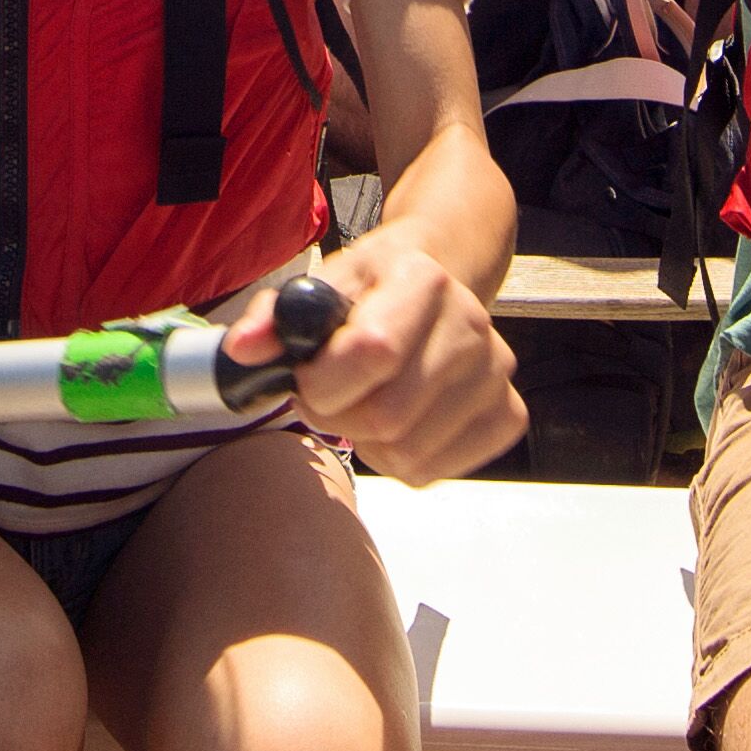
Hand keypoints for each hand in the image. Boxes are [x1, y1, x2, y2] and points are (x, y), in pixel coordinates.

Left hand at [233, 228, 519, 485]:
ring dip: (367, 443)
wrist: (438, 288)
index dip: (324, 381)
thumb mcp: (321, 286)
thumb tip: (243, 351)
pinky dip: (401, 462)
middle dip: (339, 417)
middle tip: (328, 398)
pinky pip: (434, 471)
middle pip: (388, 415)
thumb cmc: (370, 291)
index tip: (306, 377)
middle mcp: (471, 325)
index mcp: (423, 280)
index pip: (372, 352)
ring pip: (408, 452)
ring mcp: (495, 374)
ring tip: (364, 405)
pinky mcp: (507, 415)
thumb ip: (275, 318)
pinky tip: (398, 424)